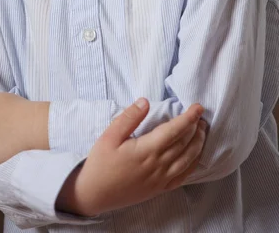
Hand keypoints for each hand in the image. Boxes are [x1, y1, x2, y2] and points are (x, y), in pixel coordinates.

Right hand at [57, 99, 205, 215]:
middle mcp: (158, 165)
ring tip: (202, 131)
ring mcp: (161, 179)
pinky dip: (194, 164)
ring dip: (199, 144)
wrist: (95, 194)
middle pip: (185, 144)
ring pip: (188, 159)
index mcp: (147, 150)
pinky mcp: (160, 188)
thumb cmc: (101, 163)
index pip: (175, 130)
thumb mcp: (109, 136)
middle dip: (197, 128)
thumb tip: (145, 101)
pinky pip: (184, 176)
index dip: (189, 118)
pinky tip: (196, 156)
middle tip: (201, 115)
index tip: (198, 107)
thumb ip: (129, 117)